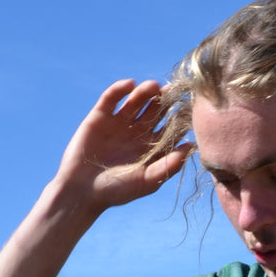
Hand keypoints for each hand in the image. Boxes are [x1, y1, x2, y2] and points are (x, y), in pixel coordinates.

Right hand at [55, 79, 191, 210]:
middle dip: (163, 101)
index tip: (189, 109)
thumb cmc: (117, 191)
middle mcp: (137, 133)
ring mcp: (118, 123)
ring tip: (154, 87)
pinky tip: (130, 85)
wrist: (82, 191)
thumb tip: (192, 147)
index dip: (178, 118)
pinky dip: (120, 89)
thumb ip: (169, 165)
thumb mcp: (148, 181)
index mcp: (151, 147)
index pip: (169, 127)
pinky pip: (111, 98)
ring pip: (136, 101)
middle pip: (154, 110)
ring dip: (145, 92)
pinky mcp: (100, 116)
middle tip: (173, 91)